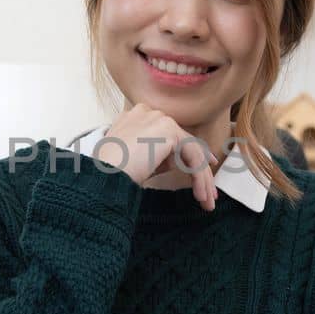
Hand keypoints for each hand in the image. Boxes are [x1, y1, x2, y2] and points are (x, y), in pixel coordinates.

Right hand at [96, 103, 218, 210]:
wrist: (104, 173)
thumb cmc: (112, 172)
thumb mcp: (134, 159)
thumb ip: (154, 154)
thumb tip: (174, 162)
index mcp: (137, 116)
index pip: (171, 134)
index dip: (190, 151)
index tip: (205, 166)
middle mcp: (149, 112)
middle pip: (184, 141)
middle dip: (200, 168)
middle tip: (209, 192)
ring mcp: (159, 119)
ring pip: (191, 150)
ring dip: (202, 178)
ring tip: (206, 201)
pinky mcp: (169, 130)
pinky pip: (192, 156)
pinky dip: (199, 177)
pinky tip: (200, 195)